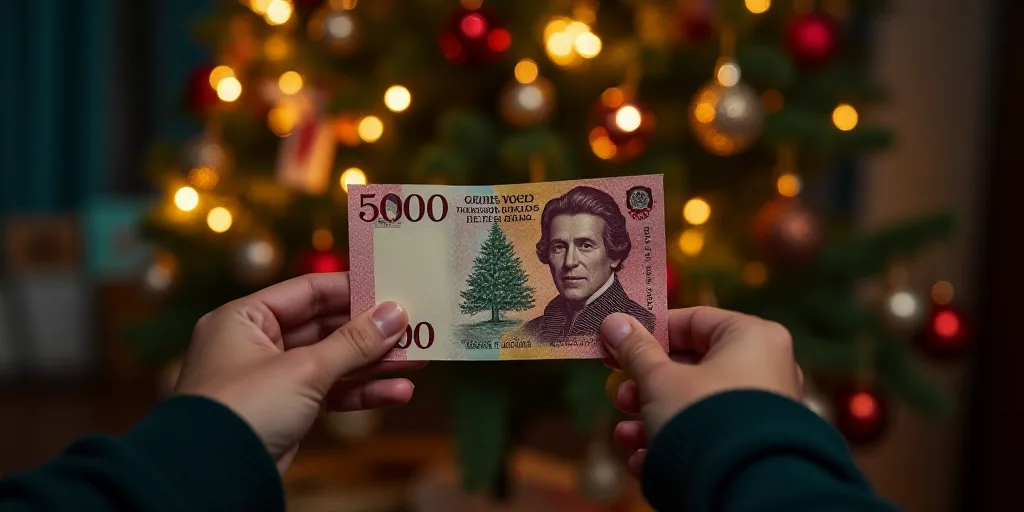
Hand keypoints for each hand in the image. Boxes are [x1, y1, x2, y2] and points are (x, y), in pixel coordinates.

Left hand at [173, 272, 424, 471]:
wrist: (213, 477)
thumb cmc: (243, 410)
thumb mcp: (304, 368)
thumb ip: (353, 341)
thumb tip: (395, 314)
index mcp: (245, 318)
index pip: (307, 291)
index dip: (351, 289)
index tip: (392, 287)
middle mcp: (256, 343)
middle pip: (324, 327)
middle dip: (370, 331)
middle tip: (413, 326)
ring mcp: (271, 379)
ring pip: (332, 362)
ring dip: (373, 363)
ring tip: (417, 360)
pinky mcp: (286, 410)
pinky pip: (330, 393)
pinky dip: (361, 393)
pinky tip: (397, 392)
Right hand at [600, 307, 802, 475]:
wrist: (742, 488)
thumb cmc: (703, 417)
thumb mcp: (659, 379)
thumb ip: (635, 350)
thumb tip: (613, 321)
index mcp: (751, 337)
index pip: (693, 320)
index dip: (649, 332)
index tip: (616, 343)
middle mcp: (766, 367)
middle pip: (691, 366)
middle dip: (646, 385)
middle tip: (621, 395)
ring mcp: (763, 408)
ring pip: (695, 403)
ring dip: (652, 418)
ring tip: (627, 435)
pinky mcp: (754, 443)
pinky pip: (710, 432)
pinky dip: (675, 441)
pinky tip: (646, 458)